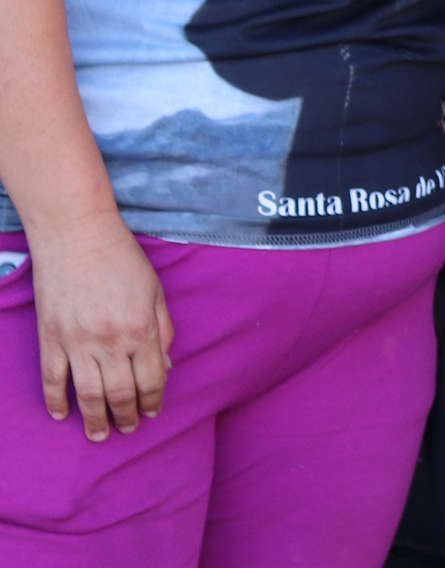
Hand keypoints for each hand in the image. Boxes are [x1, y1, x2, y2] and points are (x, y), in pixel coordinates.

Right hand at [31, 217, 172, 440]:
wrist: (77, 236)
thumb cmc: (122, 259)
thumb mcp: (156, 291)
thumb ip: (163, 330)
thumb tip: (166, 366)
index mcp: (141, 329)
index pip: (151, 378)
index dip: (153, 400)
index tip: (152, 412)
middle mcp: (111, 341)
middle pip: (121, 392)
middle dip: (127, 416)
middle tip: (128, 430)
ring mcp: (77, 342)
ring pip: (87, 394)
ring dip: (95, 419)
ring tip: (100, 435)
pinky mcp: (51, 338)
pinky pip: (52, 379)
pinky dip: (56, 401)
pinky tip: (62, 415)